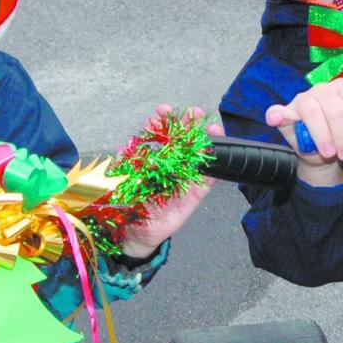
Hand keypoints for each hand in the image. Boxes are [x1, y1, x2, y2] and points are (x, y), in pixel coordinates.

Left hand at [119, 105, 216, 259]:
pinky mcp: (194, 195)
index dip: (162, 121)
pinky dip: (214, 169)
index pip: (158, 135)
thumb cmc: (127, 203)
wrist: (134, 233)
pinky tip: (220, 155)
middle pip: (182, 141)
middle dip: (188, 126)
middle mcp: (170, 165)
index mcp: (151, 158)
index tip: (164, 110)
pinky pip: (207, 181)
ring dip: (206, 142)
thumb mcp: (121, 180)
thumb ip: (125, 164)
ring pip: (197, 157)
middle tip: (194, 114)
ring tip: (213, 129)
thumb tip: (125, 145)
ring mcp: (184, 179)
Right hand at [266, 47, 342, 186]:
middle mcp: (322, 90)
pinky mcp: (286, 114)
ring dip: (323, 135)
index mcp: (342, 88)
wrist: (330, 149)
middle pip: (334, 108)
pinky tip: (278, 118)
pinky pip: (278, 111)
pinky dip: (277, 114)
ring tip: (331, 152)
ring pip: (312, 112)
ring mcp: (302, 101)